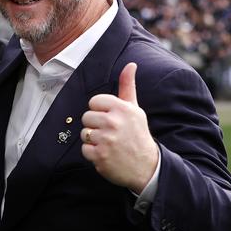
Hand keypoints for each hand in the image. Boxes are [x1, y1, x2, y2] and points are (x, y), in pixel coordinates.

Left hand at [81, 62, 158, 192]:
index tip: (110, 118)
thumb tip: (130, 64)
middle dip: (95, 125)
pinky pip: (84, 149)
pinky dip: (92, 153)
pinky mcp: (100, 155)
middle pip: (86, 117)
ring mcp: (106, 140)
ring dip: (93, 140)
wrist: (147, 167)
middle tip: (110, 133)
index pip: (94, 101)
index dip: (100, 111)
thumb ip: (128, 86)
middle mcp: (113, 122)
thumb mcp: (135, 109)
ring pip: (84, 133)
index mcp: (122, 108)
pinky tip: (106, 154)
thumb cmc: (138, 135)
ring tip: (109, 144)